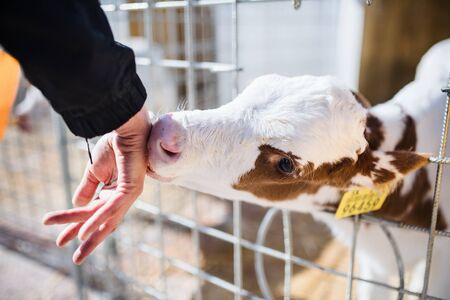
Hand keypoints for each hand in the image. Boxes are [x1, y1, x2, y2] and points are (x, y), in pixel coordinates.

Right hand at [43, 107, 150, 263]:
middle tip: (74, 260)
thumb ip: (87, 188)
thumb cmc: (114, 146)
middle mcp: (122, 197)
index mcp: (113, 193)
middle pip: (101, 222)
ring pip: (104, 218)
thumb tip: (77, 205)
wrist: (124, 130)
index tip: (60, 240)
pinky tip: (84, 232)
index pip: (93, 214)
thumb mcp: (94, 171)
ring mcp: (128, 195)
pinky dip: (97, 220)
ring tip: (76, 252)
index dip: (76, 226)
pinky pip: (112, 208)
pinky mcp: (131, 190)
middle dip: (87, 240)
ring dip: (88, 234)